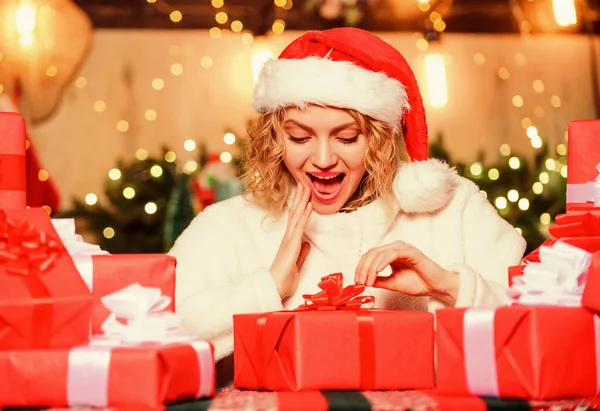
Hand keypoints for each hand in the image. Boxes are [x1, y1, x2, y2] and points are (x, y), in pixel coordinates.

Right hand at [270, 184, 312, 298]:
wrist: (275, 288)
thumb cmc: (284, 279)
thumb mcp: (296, 264)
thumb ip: (301, 254)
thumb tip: (307, 245)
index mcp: (290, 240)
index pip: (296, 219)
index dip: (300, 205)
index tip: (304, 193)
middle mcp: (288, 237)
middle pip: (295, 212)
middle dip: (300, 197)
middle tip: (304, 182)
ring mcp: (289, 239)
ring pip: (297, 215)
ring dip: (302, 200)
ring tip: (307, 187)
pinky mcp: (292, 244)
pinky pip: (300, 227)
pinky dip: (304, 215)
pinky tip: (308, 205)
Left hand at [354, 241, 458, 305]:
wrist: (436, 287)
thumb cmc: (418, 283)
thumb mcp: (392, 283)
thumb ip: (379, 280)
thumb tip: (363, 281)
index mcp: (390, 254)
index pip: (370, 256)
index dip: (361, 268)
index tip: (358, 282)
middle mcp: (395, 248)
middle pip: (371, 253)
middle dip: (363, 268)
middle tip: (360, 282)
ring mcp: (402, 248)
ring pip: (379, 253)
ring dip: (370, 268)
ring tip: (368, 281)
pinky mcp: (410, 251)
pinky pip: (392, 253)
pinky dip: (382, 262)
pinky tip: (377, 271)